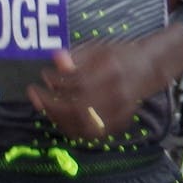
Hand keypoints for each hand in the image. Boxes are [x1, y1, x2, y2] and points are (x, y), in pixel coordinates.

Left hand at [26, 44, 154, 139]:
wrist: (148, 69)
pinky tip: (60, 118)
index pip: (78, 81)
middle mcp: (117, 93)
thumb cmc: (118, 55)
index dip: (56, 81)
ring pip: (83, 125)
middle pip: (78, 107)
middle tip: (34, 94)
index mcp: (112, 70)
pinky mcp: (119, 124)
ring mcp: (120, 112)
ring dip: (58, 118)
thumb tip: (56, 60)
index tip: (42, 76)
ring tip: (45, 107)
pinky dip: (73, 128)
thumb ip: (77, 56)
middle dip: (50, 103)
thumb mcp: (98, 48)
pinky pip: (91, 133)